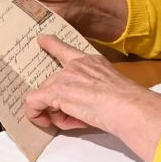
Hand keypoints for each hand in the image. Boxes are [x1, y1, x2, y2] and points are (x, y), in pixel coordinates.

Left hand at [26, 34, 160, 161]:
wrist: (126, 106)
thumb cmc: (127, 103)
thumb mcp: (112, 88)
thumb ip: (97, 91)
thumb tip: (84, 110)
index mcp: (92, 62)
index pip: (67, 49)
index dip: (52, 44)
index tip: (41, 38)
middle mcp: (76, 65)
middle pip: (52, 82)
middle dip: (57, 103)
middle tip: (73, 118)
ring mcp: (65, 76)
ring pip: (45, 94)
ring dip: (54, 112)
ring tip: (72, 122)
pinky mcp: (55, 91)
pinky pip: (33, 102)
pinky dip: (34, 113)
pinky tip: (43, 122)